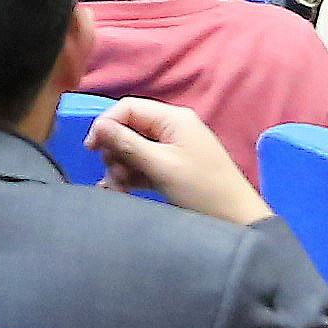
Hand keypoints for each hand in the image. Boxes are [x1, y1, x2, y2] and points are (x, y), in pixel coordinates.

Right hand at [86, 98, 265, 226]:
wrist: (236, 220)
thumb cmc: (201, 189)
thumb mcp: (161, 166)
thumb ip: (128, 144)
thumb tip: (99, 126)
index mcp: (173, 119)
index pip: (128, 108)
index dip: (106, 125)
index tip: (91, 150)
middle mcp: (172, 128)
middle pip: (128, 129)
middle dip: (114, 152)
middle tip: (113, 177)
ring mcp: (173, 149)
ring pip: (133, 150)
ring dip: (120, 168)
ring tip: (119, 190)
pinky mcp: (172, 169)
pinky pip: (142, 165)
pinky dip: (130, 176)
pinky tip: (120, 191)